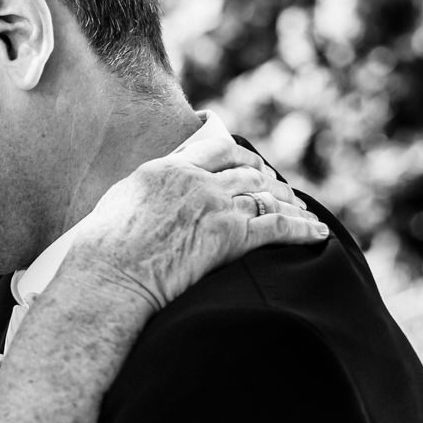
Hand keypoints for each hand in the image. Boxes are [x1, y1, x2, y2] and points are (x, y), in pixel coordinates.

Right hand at [52, 137, 328, 314]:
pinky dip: (303, 229)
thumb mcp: (121, 201)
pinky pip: (278, 227)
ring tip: (303, 211)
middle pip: (246, 171)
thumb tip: (153, 190)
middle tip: (280, 188)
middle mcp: (197, 179)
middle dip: (267, 179)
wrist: (110, 274)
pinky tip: (318, 233)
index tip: (250, 161)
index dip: (239, 154)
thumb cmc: (103, 248)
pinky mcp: (230, 235)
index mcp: (169, 166)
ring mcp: (215, 205)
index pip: (215, 147)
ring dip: (289, 203)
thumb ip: (147, 188)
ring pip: (266, 196)